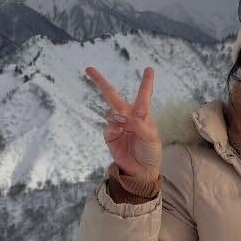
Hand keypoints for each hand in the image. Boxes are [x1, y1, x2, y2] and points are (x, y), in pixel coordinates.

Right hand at [85, 65, 161, 180]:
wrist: (141, 171)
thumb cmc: (150, 152)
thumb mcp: (151, 137)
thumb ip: (139, 124)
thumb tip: (121, 116)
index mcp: (143, 114)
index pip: (144, 94)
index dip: (146, 82)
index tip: (149, 69)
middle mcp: (128, 116)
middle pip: (113, 96)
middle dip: (101, 82)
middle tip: (89, 69)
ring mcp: (117, 125)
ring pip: (110, 112)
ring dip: (117, 116)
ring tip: (125, 126)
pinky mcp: (110, 136)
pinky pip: (108, 127)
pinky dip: (113, 128)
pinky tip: (119, 132)